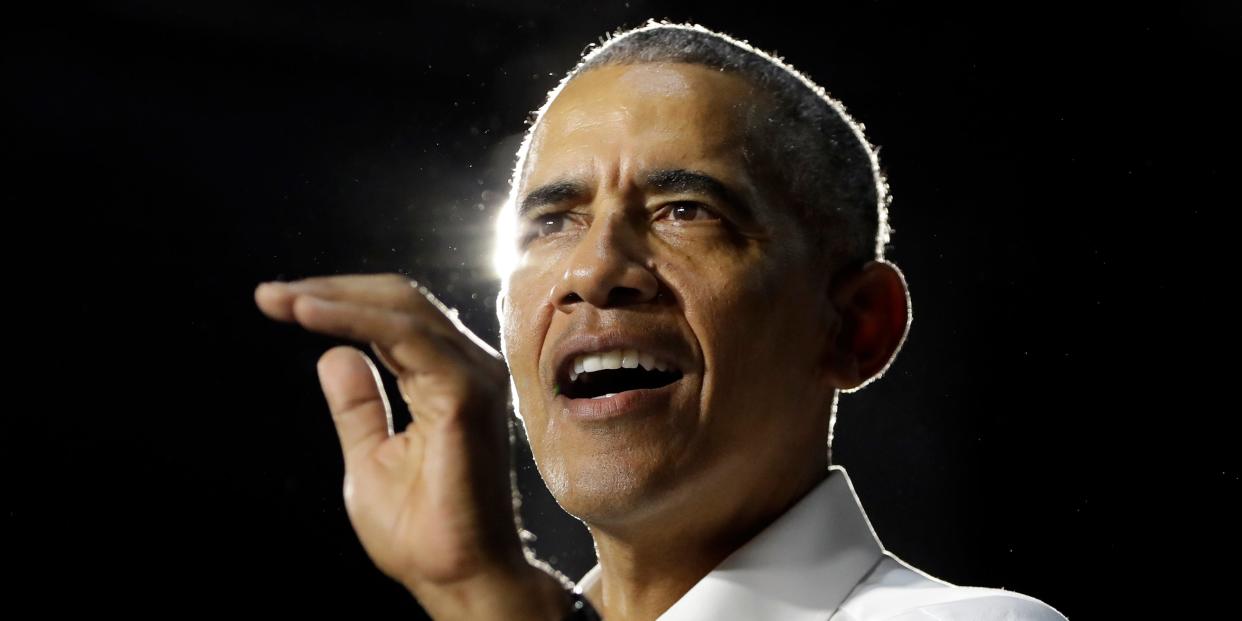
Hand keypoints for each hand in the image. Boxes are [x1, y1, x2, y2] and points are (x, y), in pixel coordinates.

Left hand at [254, 274, 568, 619]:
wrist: (456, 578)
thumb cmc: (422, 532)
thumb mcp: (369, 457)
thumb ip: (358, 406)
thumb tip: (332, 354)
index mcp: (450, 380)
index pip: (395, 318)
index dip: (337, 302)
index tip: (276, 302)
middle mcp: (470, 369)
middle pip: (399, 299)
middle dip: (330, 289)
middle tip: (269, 295)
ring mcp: (474, 377)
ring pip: (402, 307)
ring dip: (335, 296)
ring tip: (280, 300)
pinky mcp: (465, 393)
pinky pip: (406, 335)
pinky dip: (354, 318)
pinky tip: (309, 315)